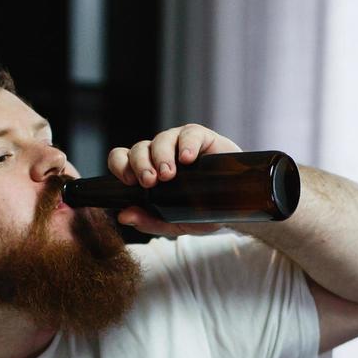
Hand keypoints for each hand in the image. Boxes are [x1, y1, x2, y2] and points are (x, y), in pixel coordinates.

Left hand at [107, 123, 241, 236]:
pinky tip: (188, 159)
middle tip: (150, 182)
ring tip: (169, 175)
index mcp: (147, 171)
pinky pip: (189, 134)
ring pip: (161, 139)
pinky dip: (186, 145)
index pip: (122, 159)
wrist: (237, 209)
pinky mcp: (201, 137)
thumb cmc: (202, 213)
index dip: (121, 166)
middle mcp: (159, 154)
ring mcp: (179, 143)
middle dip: (141, 165)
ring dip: (161, 156)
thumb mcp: (174, 223)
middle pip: (139, 149)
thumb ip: (149, 221)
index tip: (130, 182)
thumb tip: (123, 216)